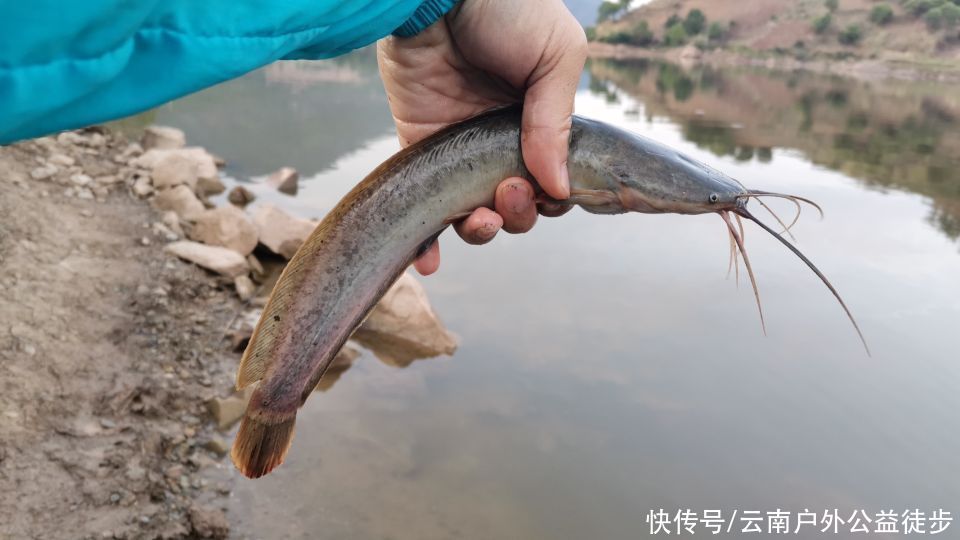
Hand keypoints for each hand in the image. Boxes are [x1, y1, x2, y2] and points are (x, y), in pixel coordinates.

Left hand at [377, 0, 586, 274]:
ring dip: (483, 231)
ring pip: (476, 213)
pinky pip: (425, 205)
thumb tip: (558, 188)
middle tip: (508, 190)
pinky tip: (430, 262)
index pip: (556, 179)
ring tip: (478, 218)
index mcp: (541, 119)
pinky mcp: (418, 147)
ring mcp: (460, 148)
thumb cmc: (506, 8)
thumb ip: (557, 122)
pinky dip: (428, 242)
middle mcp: (502, 139)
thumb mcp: (556, 55)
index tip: (549, 192)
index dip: (555, 197)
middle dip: (519, 213)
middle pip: (518, 204)